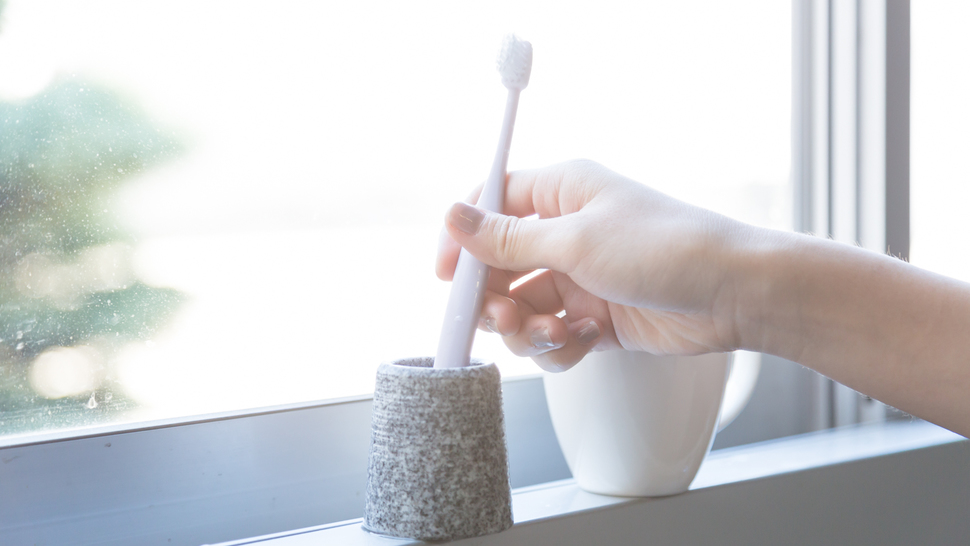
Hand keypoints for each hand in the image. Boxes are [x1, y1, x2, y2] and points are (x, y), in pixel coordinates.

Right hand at [436, 160, 753, 371]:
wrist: (733, 295)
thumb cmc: (665, 249)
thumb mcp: (576, 240)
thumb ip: (508, 239)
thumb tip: (452, 217)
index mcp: (561, 193)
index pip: (490, 206)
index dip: (463, 240)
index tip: (447, 276)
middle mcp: (566, 232)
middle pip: (499, 266)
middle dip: (495, 298)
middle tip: (502, 318)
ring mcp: (580, 277)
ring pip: (522, 308)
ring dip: (528, 328)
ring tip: (554, 333)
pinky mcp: (595, 318)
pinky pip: (552, 337)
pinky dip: (560, 345)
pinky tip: (586, 339)